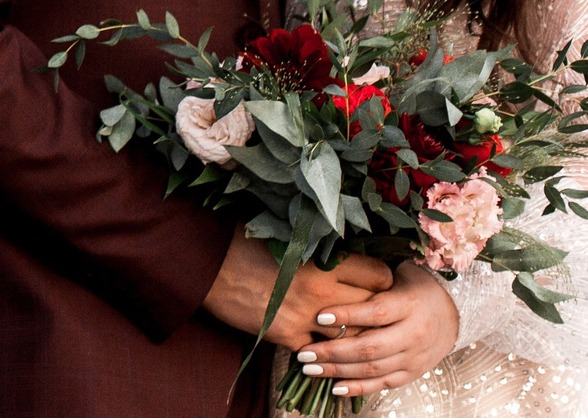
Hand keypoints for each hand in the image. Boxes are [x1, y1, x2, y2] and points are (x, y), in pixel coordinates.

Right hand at [204, 235, 393, 350]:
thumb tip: (349, 254)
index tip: (376, 280)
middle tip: (370, 306)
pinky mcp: (287, 336)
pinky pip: (319, 350)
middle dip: (374, 309)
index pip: (380, 276)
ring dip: (351, 331)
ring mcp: (305, 318)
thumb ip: (322, 249)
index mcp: (325, 260)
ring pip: (351, 335)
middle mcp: (322, 292)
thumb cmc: (243, 240)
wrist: (205, 262)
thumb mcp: (289, 237)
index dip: (382, 279)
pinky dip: (321, 347)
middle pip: (373, 308)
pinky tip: (319, 341)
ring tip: (348, 325)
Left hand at [293, 262, 459, 398]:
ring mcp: (414, 357)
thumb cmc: (414, 288)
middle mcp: (414, 334)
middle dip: (334, 351)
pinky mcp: (412, 373)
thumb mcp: (397, 276)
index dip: (348, 315)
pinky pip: (383, 384)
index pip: (377, 312)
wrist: (453, 313)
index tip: (319, 315)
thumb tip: (328, 269)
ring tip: (309, 368)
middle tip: (304, 352)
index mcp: (409, 305)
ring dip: (338, 371)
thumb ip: (369, 279)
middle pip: (371, 347)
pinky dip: (358, 388)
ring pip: (373, 368)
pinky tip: (334, 388)